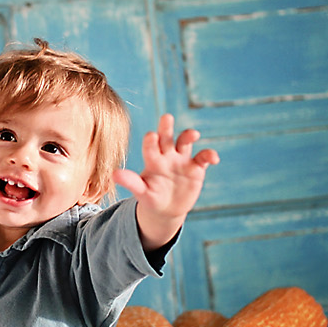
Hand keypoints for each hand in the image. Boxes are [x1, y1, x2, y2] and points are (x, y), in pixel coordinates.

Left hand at [112, 114, 219, 250]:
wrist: (166, 209)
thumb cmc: (150, 198)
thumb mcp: (141, 192)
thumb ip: (131, 182)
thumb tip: (113, 174)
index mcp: (152, 160)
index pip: (150, 146)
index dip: (151, 141)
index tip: (152, 135)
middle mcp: (166, 156)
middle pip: (166, 137)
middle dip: (166, 127)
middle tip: (166, 117)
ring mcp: (182, 160)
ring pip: (185, 142)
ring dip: (188, 136)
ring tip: (193, 134)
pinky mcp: (196, 168)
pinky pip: (203, 158)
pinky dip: (209, 155)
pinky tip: (214, 158)